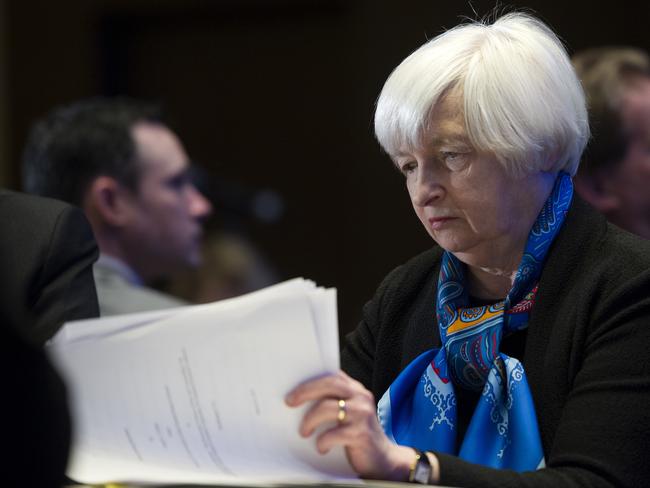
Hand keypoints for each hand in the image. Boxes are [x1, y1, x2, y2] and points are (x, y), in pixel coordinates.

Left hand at [285, 370, 414, 480]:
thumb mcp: (348, 413)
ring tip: (304, 431)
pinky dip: (322, 441)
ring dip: (310, 419)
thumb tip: (298, 399)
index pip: (332, 376)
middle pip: (330, 385)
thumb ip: (332, 402)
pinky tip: (321, 447)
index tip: (292, 391)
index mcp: (355, 390)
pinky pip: (334, 433)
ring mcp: (363, 414)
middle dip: (306, 392)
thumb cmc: (358, 434)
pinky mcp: (361, 434)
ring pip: (328, 407)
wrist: (383, 460)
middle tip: (290, 402)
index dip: (310, 381)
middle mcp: (361, 397)